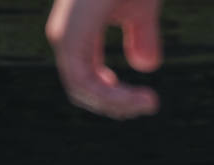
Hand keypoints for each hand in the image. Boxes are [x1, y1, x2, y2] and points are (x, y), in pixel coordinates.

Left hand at [46, 0, 163, 118]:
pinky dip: (110, 94)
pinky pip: (83, 81)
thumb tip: (146, 67)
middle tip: (149, 105)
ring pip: (82, 90)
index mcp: (78, 34)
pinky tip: (135, 95)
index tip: (146, 100)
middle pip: (83, 89)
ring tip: (148, 102)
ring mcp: (64, 37)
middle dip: (116, 105)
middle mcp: (65, 38)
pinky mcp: (69, 36)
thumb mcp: (140, 8)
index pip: (87, 80)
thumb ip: (141, 35)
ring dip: (117, 103)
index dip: (114, 97)